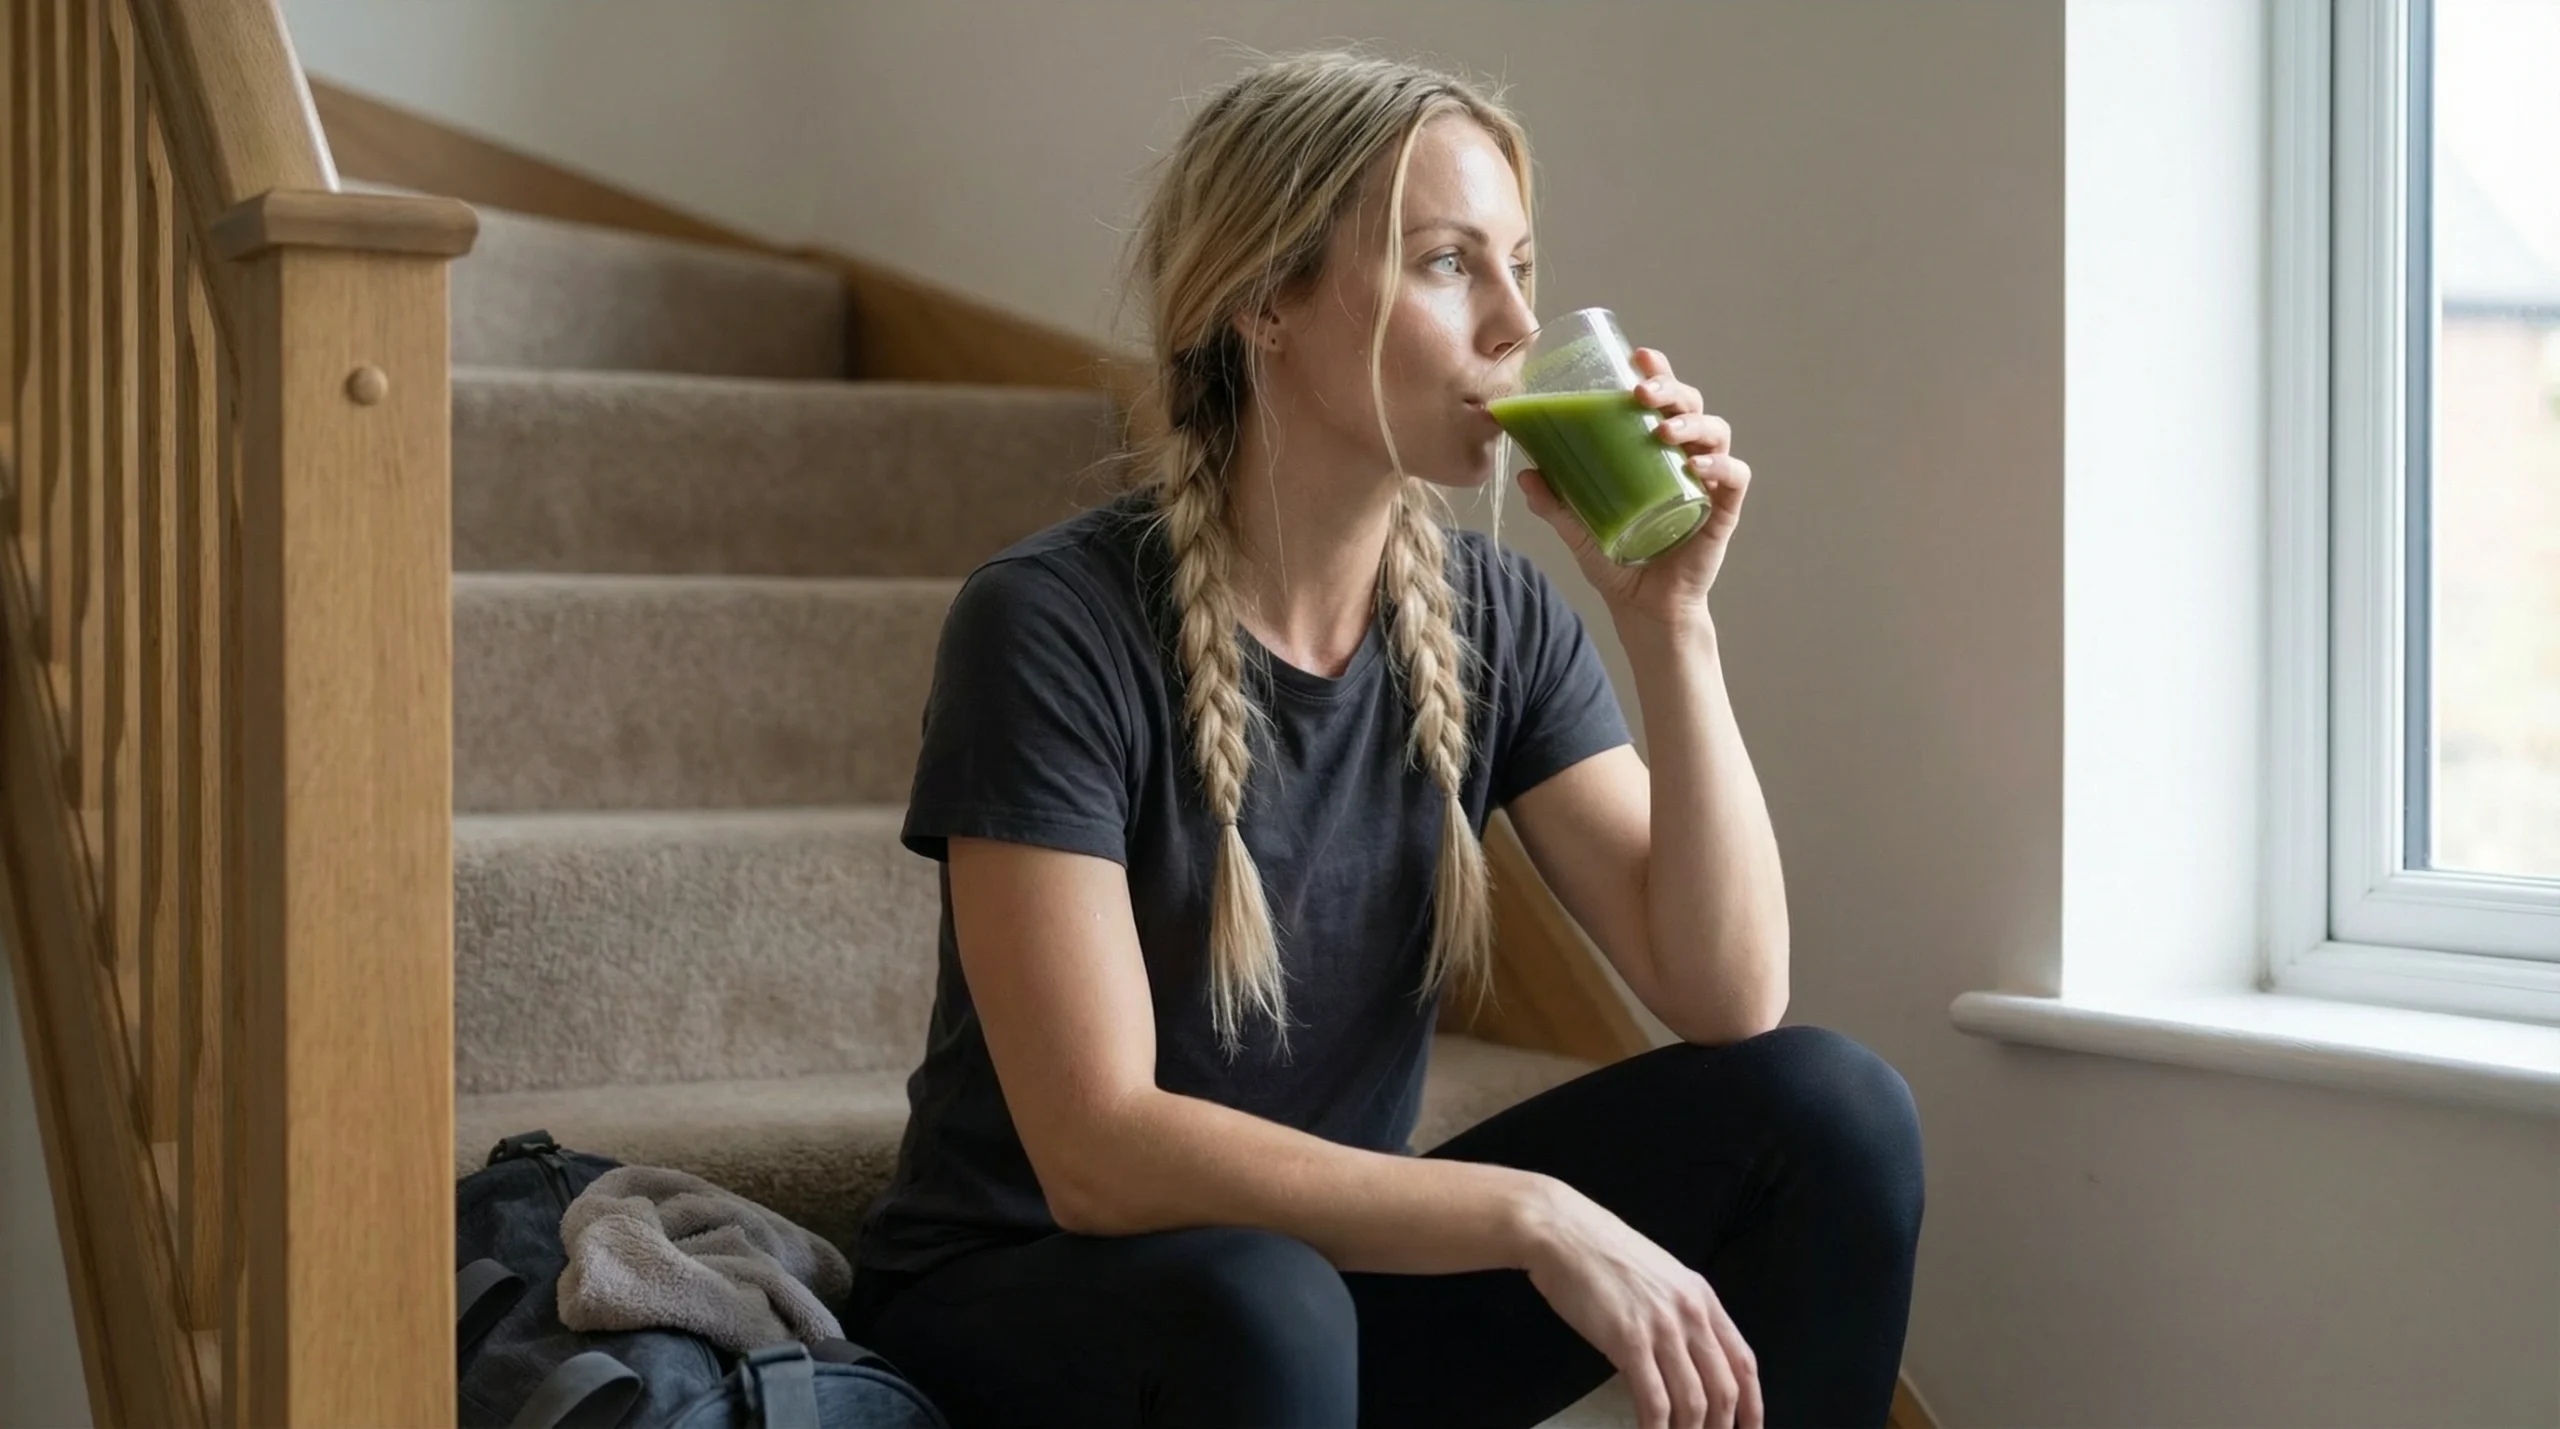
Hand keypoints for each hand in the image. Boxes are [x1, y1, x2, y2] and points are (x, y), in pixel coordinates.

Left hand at [1515, 347, 1750, 634]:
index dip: (1657, 370)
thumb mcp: (1577, 528)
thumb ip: (1554, 502)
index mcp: (1654, 450)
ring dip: (1692, 423)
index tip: (1638, 355)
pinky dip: (1721, 466)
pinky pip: (1735, 477)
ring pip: (1716, 432)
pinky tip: (1697, 467)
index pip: (1663, 398)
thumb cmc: (1617, 560)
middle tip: (1641, 393)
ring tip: (1662, 431)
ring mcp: (1708, 481)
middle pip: (1691, 404)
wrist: (1643, 608)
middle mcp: (1685, 456)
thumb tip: (1525, 474)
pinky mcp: (1723, 510)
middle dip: (1670, 389)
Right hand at [1517, 1180, 1762, 1428]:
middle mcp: (1691, 1314)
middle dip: (1721, 1428)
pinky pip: (1655, 1400)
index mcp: (1702, 1297)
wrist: (1562, 1232)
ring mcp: (1662, 1327)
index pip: (1743, 1362)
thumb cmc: (1602, 1253)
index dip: (1753, 1405)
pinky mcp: (1629, 1340)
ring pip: (1693, 1401)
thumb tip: (1685, 1358)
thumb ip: (1678, 1315)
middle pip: (1724, 1389)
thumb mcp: (1658, 1278)